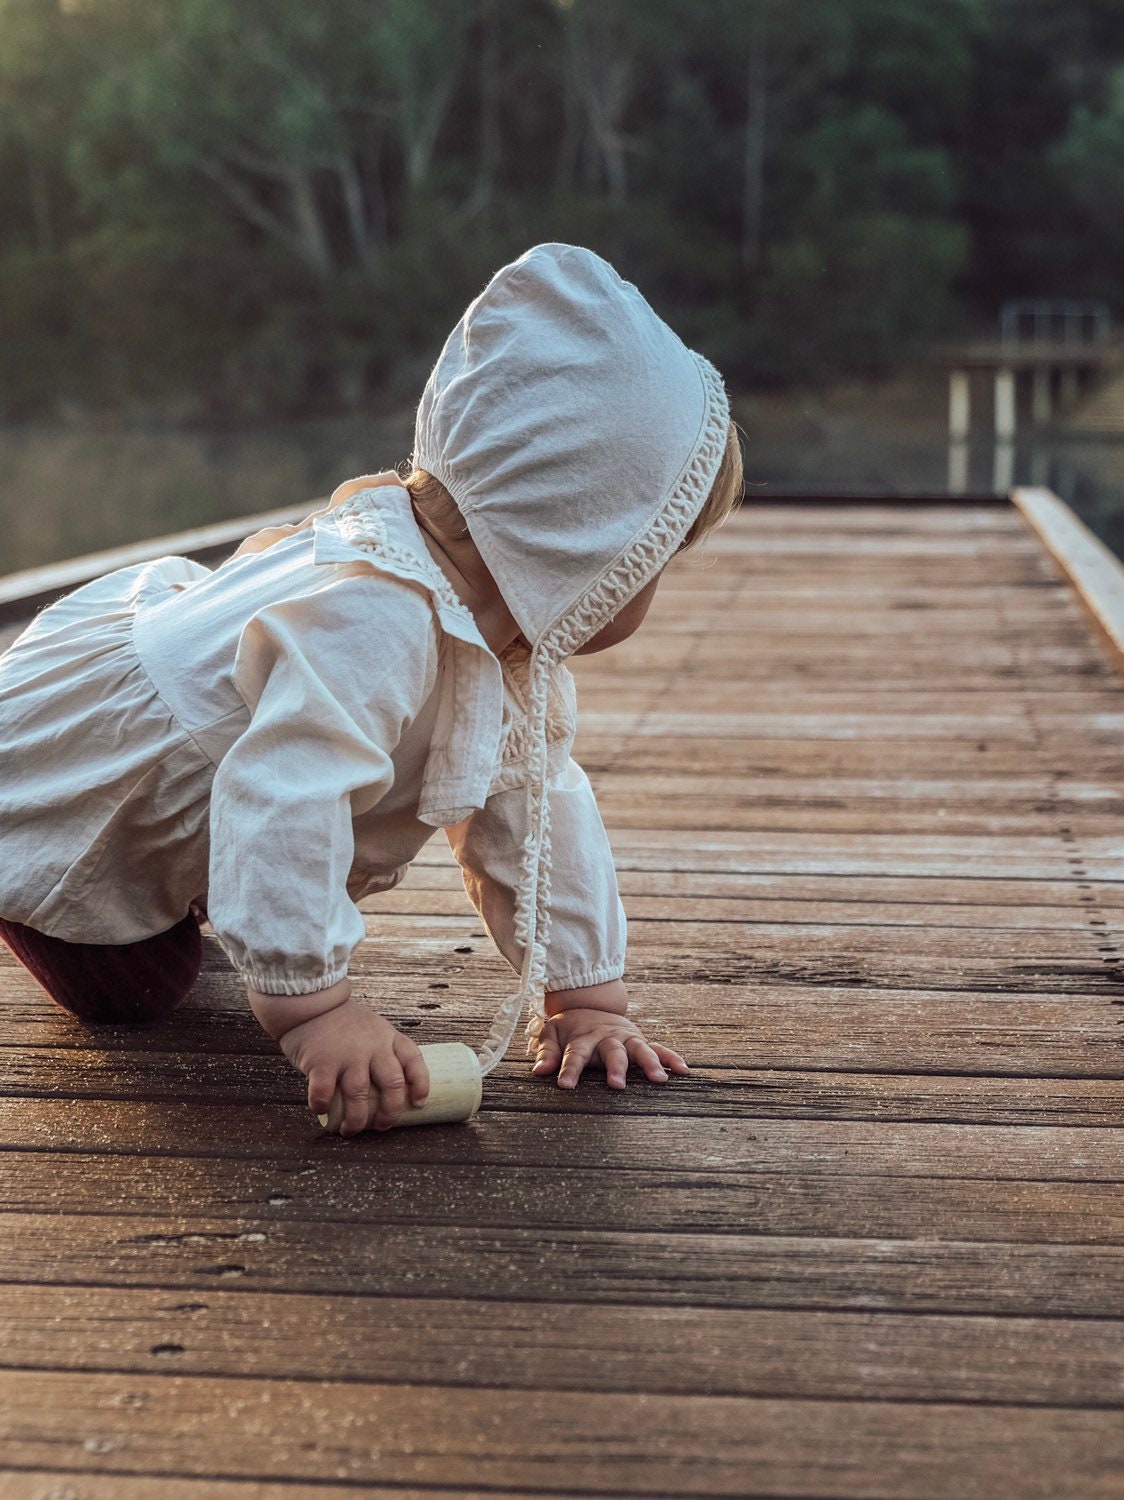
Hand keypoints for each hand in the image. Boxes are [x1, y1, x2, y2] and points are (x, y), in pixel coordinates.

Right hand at [275, 997, 429, 1134]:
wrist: (310, 1003)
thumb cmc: (342, 1022)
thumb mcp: (372, 1028)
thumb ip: (381, 1051)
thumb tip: (387, 1091)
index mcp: (388, 1037)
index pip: (413, 1060)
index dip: (420, 1084)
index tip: (418, 1103)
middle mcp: (372, 1046)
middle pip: (392, 1085)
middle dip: (389, 1112)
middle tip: (382, 1126)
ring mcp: (347, 1054)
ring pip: (359, 1096)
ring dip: (357, 1120)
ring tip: (351, 1130)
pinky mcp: (321, 1061)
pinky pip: (324, 1093)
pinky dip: (322, 1107)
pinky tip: (322, 1111)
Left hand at [527, 1007, 688, 1089]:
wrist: (589, 1003)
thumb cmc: (568, 1027)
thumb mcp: (550, 1034)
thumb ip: (546, 1052)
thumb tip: (539, 1071)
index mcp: (583, 1037)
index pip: (574, 1053)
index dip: (568, 1069)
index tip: (564, 1085)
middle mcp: (607, 1036)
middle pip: (612, 1052)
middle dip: (615, 1068)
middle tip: (617, 1085)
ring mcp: (626, 1037)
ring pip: (639, 1049)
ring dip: (649, 1063)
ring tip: (659, 1079)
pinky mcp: (639, 1040)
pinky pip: (658, 1048)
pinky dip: (671, 1057)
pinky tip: (683, 1070)